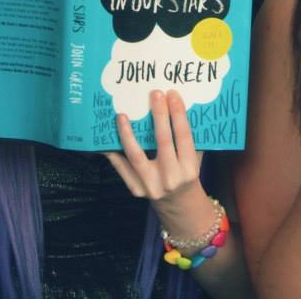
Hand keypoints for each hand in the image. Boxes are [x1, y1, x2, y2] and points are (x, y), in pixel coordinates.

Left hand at [106, 90, 216, 238]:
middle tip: (155, 94)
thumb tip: (177, 107)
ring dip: (128, 134)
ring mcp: (151, 185)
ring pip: (136, 155)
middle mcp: (171, 178)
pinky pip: (122, 168)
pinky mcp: (136, 189)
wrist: (179, 206)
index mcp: (189, 169)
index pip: (184, 136)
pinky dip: (113, 153)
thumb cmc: (188, 175)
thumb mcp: (195, 160)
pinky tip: (105, 140)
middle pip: (163, 141)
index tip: (173, 95)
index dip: (178, 114)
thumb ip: (190, 139)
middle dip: (159, 115)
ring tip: (122, 115)